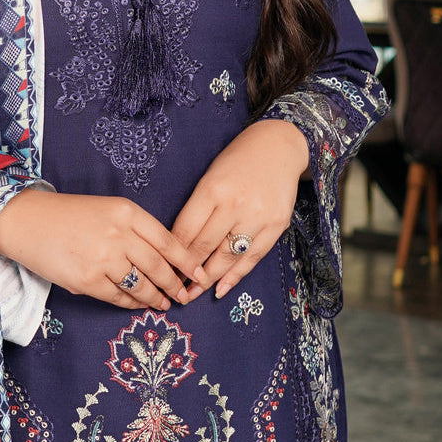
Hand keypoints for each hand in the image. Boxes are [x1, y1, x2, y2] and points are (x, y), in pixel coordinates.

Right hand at [0, 188, 200, 310]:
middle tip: (184, 296)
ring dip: (156, 298)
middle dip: (175, 285)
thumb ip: (134, 229)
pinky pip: (119, 298)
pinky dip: (132, 304)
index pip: (168, 241)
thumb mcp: (107, 209)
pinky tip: (139, 305)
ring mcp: (103, 259)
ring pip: (142, 285)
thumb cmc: (69, 215)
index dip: (188, 262)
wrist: (27, 221)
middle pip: (159, 266)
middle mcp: (119, 234)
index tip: (199, 274)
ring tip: (164, 304)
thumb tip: (162, 259)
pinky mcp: (87, 280)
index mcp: (127, 212)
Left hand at [172, 119, 308, 300]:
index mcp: (212, 189)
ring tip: (192, 294)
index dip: (172, 254)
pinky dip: (235, 277)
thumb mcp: (210, 176)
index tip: (162, 268)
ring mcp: (257, 217)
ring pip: (227, 257)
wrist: (278, 147)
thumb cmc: (237, 160)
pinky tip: (220, 290)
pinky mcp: (276, 226)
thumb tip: (179, 245)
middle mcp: (235, 204)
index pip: (186, 230)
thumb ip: (198, 208)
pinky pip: (252, 258)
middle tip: (172, 289)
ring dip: (207, 280)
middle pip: (204, 246)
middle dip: (185, 271)